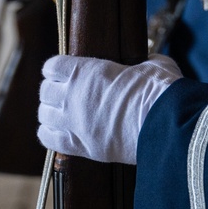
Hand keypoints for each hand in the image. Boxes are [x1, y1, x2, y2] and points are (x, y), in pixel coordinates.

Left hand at [37, 53, 182, 164]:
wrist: (163, 125)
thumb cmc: (160, 91)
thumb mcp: (154, 65)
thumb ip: (145, 62)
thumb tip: (150, 62)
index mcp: (88, 71)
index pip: (53, 66)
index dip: (56, 68)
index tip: (62, 71)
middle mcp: (74, 95)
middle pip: (45, 91)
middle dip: (52, 90)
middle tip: (63, 93)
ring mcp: (74, 122)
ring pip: (44, 114)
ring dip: (50, 112)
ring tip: (61, 113)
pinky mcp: (81, 147)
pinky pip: (49, 139)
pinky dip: (50, 134)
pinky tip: (59, 132)